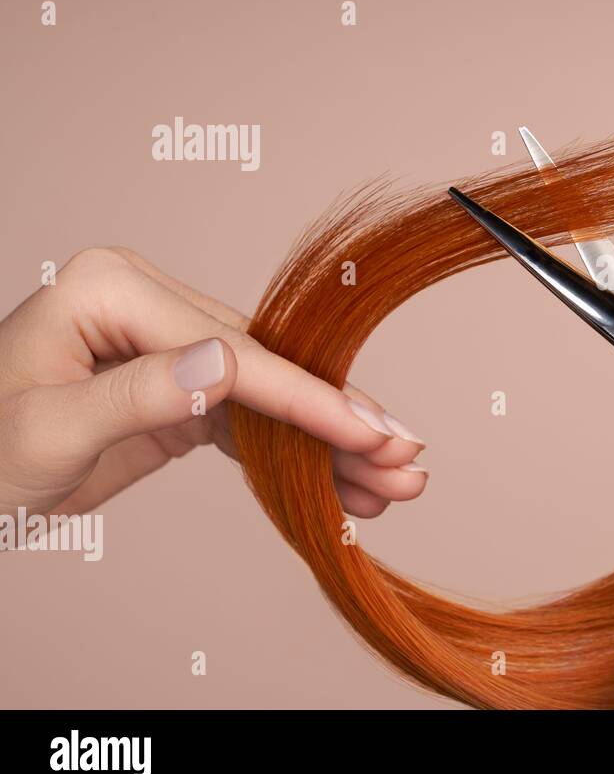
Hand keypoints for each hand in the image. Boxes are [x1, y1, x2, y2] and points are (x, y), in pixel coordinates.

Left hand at [0, 247, 426, 520]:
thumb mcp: (45, 434)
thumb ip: (139, 394)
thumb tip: (228, 360)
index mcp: (112, 290)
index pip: (235, 349)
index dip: (309, 398)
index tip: (372, 435)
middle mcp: (149, 304)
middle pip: (270, 366)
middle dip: (341, 420)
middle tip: (407, 461)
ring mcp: (170, 343)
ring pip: (273, 393)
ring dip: (332, 441)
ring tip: (393, 483)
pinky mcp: (181, 385)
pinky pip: (252, 418)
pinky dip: (299, 453)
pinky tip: (345, 482)